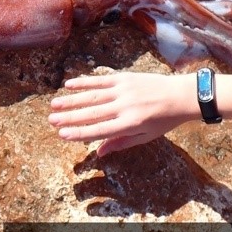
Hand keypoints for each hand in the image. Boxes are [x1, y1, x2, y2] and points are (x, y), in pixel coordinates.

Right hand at [49, 72, 197, 155]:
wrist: (181, 95)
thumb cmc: (164, 120)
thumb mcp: (145, 137)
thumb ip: (120, 143)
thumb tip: (98, 153)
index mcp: (130, 124)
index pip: (99, 130)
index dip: (79, 133)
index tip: (62, 135)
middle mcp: (124, 107)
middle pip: (91, 113)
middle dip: (69, 117)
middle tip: (51, 120)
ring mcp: (123, 91)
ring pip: (92, 96)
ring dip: (71, 100)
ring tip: (54, 105)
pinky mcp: (123, 78)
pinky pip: (100, 81)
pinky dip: (84, 82)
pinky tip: (69, 85)